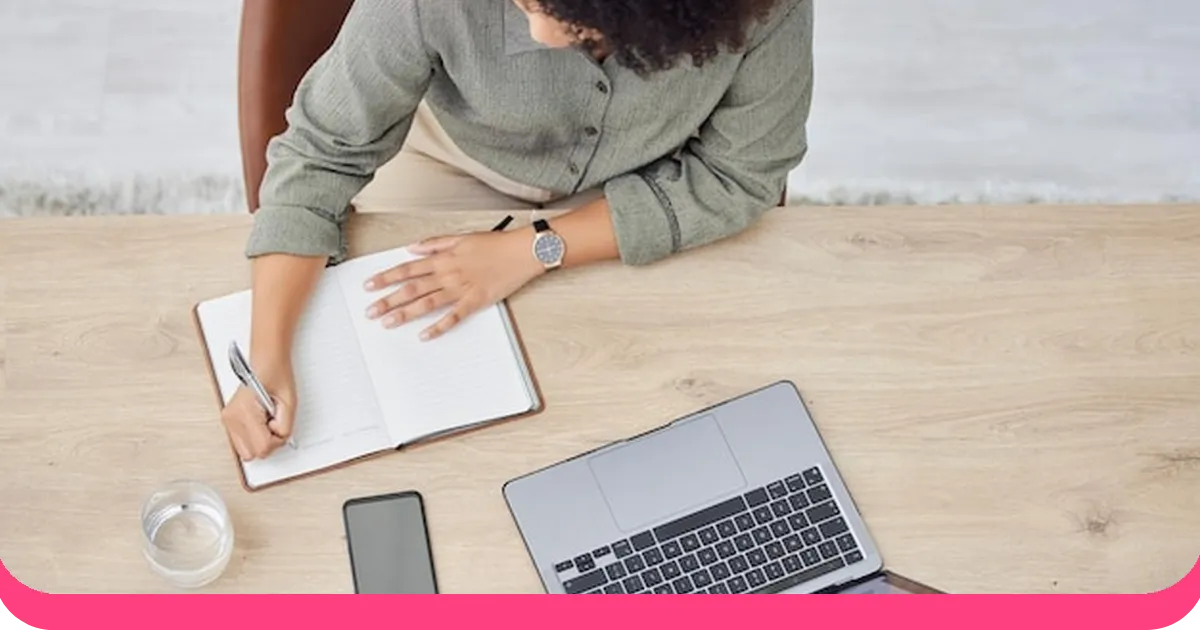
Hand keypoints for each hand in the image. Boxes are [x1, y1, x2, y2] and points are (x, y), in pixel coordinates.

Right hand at [220, 361, 296, 460]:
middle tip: (274, 423)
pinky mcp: (228, 420)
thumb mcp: (289, 402)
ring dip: (260, 441)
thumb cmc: (276, 375)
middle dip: (268, 442)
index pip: (262, 447)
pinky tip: (259, 422)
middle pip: (252, 453)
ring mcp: (228, 419)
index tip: (280, 425)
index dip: (277, 439)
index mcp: (245, 410)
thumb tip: (281, 439)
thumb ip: (286, 426)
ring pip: (246, 451)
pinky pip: (243, 442)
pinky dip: (254, 437)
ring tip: (266, 421)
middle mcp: (232, 417)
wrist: (266, 362)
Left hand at [364, 229, 542, 339]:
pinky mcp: (475, 301)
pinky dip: (438, 327)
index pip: (407, 268)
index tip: (369, 285)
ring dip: (405, 313)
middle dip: (388, 299)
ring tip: (387, 322)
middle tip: (370, 311)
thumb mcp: (460, 237)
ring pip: (427, 303)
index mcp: (443, 258)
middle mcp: (448, 274)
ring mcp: (461, 289)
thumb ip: (434, 244)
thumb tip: (412, 248)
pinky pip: (453, 317)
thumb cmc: (494, 244)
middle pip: (411, 288)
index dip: (386, 277)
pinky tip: (424, 335)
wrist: (521, 252)